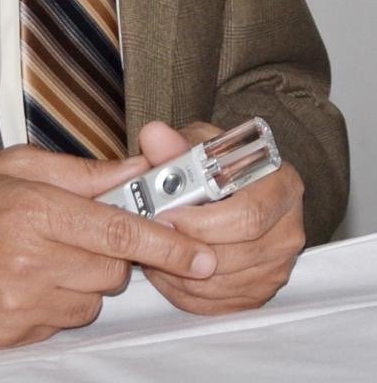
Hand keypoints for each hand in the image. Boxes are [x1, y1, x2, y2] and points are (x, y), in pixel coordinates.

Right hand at [0, 145, 216, 348]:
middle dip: (110, 252)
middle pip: (113, 268)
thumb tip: (135, 170)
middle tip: (75, 233)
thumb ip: (81, 172)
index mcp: (33, 210)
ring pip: (92, 299)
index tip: (203, 254)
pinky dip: (57, 303)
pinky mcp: (13, 334)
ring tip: (41, 256)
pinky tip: (25, 280)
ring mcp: (20, 303)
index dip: (168, 243)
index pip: (119, 231)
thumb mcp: (16, 167)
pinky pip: (63, 322)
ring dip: (82, 279)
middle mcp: (30, 260)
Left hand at [138, 121, 304, 314]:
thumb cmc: (216, 163)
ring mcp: (278, 266)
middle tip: (152, 236)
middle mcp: (289, 229)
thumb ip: (175, 144)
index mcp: (282, 186)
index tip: (165, 215)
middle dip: (186, 248)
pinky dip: (185, 293)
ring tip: (151, 250)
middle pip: (237, 254)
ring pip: (224, 284)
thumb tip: (154, 136)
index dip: (202, 221)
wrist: (231, 186)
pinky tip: (164, 271)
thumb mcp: (198, 143)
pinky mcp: (261, 292)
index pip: (248, 215)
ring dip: (180, 273)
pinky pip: (220, 304)